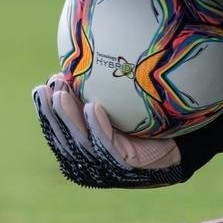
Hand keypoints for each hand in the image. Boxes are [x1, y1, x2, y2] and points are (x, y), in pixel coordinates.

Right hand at [32, 74, 184, 187]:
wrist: (181, 137)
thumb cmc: (145, 119)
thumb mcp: (114, 103)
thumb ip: (92, 90)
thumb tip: (74, 56)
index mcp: (84, 149)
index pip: (58, 133)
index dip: (46, 112)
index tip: (41, 87)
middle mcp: (92, 162)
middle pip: (65, 139)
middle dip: (52, 113)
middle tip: (46, 87)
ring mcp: (109, 166)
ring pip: (82, 142)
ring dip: (70, 116)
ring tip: (62, 93)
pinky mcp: (128, 164)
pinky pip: (109, 145)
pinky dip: (98, 126)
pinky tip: (92, 106)